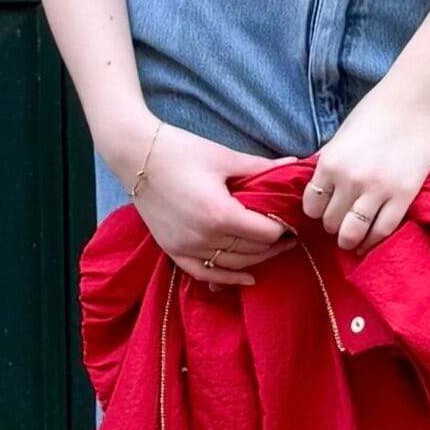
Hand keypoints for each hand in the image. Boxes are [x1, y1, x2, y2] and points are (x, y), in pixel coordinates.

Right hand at [126, 120, 296, 288]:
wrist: (135, 156)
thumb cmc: (180, 151)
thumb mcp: (224, 158)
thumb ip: (261, 168)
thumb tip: (293, 166)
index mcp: (220, 214)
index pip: (265, 233)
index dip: (284, 228)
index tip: (293, 220)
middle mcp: (203, 237)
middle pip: (252, 251)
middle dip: (275, 244)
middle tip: (289, 234)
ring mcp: (186, 247)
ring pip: (232, 264)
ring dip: (256, 259)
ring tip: (273, 248)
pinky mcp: (172, 249)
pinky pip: (203, 273)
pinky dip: (226, 278)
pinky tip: (247, 277)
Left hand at [300, 73, 429, 253]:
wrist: (417, 100)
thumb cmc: (378, 110)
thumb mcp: (342, 135)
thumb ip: (330, 161)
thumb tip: (319, 185)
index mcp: (330, 162)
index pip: (312, 204)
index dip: (317, 211)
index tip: (325, 210)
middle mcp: (349, 180)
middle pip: (330, 221)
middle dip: (333, 225)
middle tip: (341, 222)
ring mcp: (377, 190)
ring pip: (353, 232)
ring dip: (350, 239)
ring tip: (353, 239)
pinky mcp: (403, 195)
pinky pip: (383, 230)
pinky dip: (373, 241)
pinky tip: (371, 242)